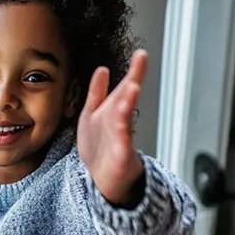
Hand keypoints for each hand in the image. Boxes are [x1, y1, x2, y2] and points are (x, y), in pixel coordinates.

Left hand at [76, 50, 146, 207]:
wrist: (102, 179)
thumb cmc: (100, 148)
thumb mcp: (93, 114)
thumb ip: (97, 92)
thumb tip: (102, 69)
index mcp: (113, 111)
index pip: (124, 87)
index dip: (133, 71)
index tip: (141, 54)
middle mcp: (120, 122)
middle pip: (128, 99)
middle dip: (133, 82)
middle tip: (140, 63)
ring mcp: (122, 139)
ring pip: (125, 119)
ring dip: (128, 103)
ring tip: (132, 87)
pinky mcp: (121, 157)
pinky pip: (123, 144)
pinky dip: (124, 134)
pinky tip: (123, 124)